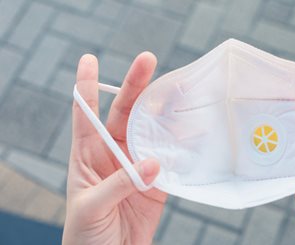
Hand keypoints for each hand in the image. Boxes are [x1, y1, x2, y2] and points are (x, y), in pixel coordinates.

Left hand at [63, 53, 166, 244]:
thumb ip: (120, 183)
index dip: (86, 86)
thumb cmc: (86, 236)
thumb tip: (153, 162)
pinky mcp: (157, 182)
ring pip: (151, 131)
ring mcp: (137, 166)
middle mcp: (113, 154)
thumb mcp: (91, 207)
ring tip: (178, 91)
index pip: (85, 114)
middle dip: (135, 86)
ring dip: (164, 112)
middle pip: (124, 113)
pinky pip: (171, 159)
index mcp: (88, 156)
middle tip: (147, 60)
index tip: (89, 60)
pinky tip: (192, 130)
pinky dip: (182, 145)